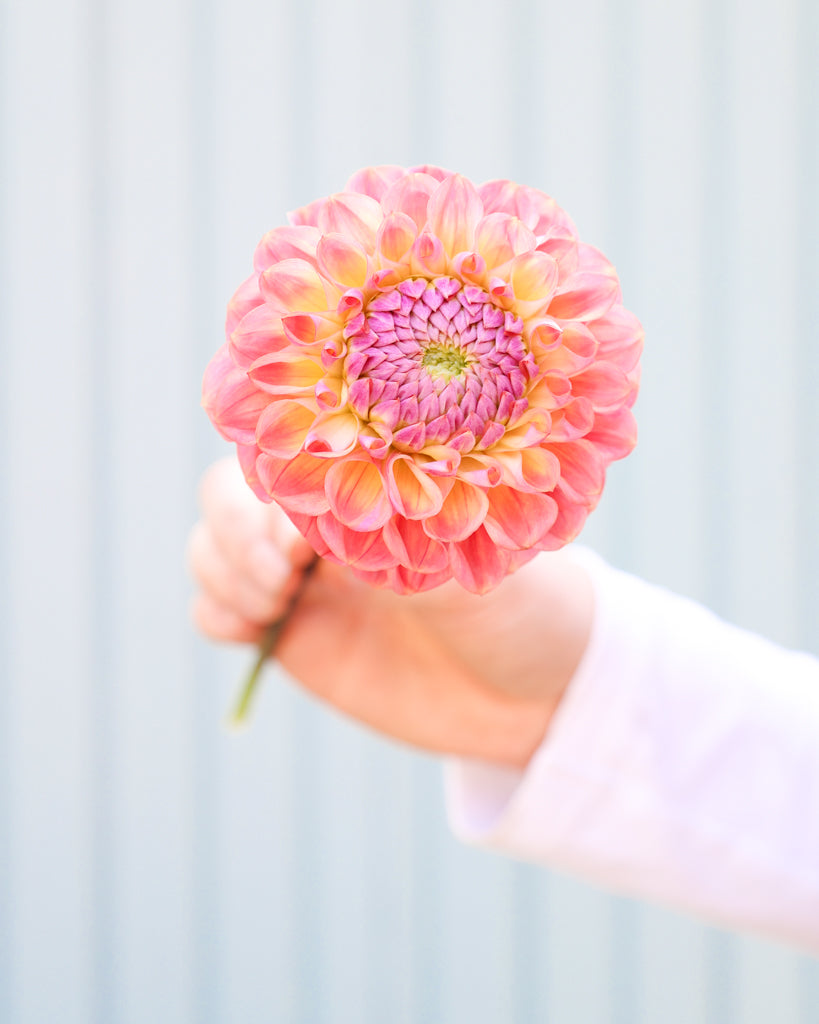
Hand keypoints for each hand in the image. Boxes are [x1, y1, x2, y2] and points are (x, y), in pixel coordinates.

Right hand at [188, 458, 593, 768]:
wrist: (530, 695)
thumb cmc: (523, 607)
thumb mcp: (477, 561)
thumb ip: (405, 535)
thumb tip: (338, 514)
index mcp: (370, 487)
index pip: (282, 453)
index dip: (272, 486)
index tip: (309, 535)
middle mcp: (324, 524)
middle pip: (223, 494)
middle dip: (237, 533)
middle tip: (289, 577)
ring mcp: (301, 579)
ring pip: (208, 549)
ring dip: (225, 573)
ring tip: (282, 603)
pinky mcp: (287, 634)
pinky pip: (211, 611)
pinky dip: (216, 613)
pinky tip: (261, 627)